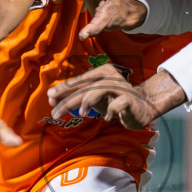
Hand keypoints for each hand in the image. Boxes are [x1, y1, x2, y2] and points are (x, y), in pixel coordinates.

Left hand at [46, 64, 164, 130]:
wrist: (142, 107)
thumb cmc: (114, 100)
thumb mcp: (92, 98)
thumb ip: (75, 96)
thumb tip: (52, 97)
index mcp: (100, 72)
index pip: (79, 80)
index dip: (64, 89)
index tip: (50, 97)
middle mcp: (110, 76)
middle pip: (86, 86)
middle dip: (69, 99)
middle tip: (56, 112)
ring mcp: (121, 86)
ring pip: (99, 89)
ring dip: (88, 102)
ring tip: (82, 114)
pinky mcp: (130, 99)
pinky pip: (117, 103)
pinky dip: (110, 112)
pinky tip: (107, 118)